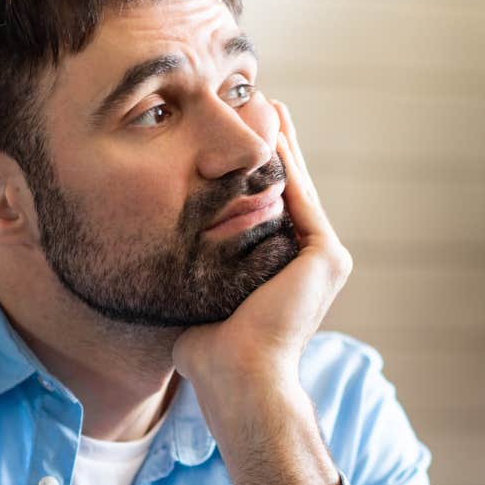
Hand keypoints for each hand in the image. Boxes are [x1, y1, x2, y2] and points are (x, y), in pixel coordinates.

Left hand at [171, 99, 352, 385]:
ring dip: (281, 145)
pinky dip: (286, 162)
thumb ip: (197, 277)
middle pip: (287, 193)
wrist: (236, 378)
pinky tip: (272, 129)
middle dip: (271, 150)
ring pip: (295, 188)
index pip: (266, 214)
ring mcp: (322, 260)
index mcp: (282, 274)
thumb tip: (160, 265)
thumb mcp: (200, 301)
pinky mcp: (325, 256)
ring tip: (266, 106)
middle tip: (257, 107)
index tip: (231, 144)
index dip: (250, 177)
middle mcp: (308, 264)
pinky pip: (300, 197)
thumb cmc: (209, 355)